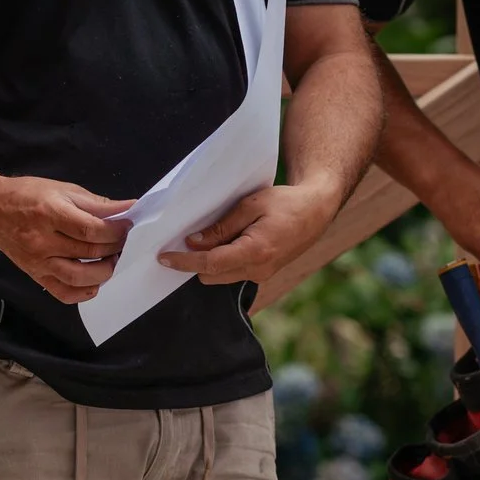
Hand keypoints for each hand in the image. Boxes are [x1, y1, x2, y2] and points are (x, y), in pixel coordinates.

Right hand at [0, 176, 132, 303]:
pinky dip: (83, 293)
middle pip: (88, 252)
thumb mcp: (63, 189)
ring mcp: (38, 261)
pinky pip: (62, 292)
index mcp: (50, 213)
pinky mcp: (35, 275)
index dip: (115, 230)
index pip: (90, 229)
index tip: (128, 226)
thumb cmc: (29, 195)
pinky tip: (94, 283)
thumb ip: (96, 203)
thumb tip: (128, 208)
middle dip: (114, 247)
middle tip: (124, 241)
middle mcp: (42, 240)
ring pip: (78, 276)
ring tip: (112, 260)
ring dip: (103, 272)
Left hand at [159, 179, 345, 284]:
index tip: (163, 258)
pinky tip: (223, 242)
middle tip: (183, 238)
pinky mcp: (263, 274)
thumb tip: (194, 242)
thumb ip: (221, 227)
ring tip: (205, 237)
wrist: (316, 211)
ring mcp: (262, 275)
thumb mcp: (250, 205)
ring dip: (209, 261)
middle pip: (211, 275)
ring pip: (221, 276)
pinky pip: (233, 272)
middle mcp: (258, 270)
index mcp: (255, 251)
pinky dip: (223, 261)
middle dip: (195, 261)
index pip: (210, 264)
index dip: (183, 262)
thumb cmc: (286, 203)